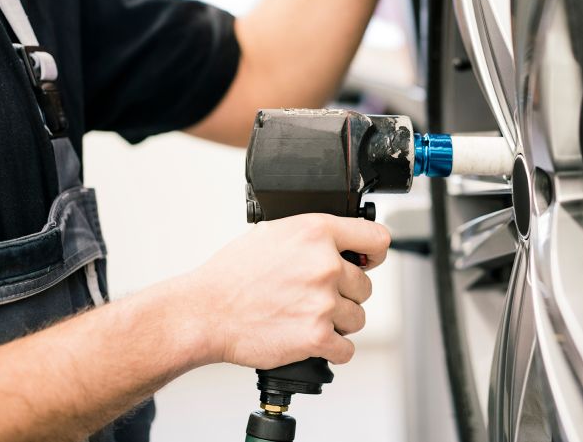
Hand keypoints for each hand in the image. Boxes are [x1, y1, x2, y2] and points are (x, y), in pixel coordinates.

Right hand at [184, 214, 390, 369]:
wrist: (205, 312)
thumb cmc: (232, 275)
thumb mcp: (273, 233)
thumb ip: (313, 237)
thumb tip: (340, 245)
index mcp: (317, 232)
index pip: (376, 239)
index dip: (373, 253)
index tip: (368, 261)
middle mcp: (326, 264)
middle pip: (365, 286)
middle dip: (345, 294)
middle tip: (313, 296)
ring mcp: (323, 301)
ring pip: (357, 318)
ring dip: (338, 322)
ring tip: (305, 317)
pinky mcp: (317, 336)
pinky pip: (346, 349)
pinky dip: (332, 349)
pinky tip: (311, 339)